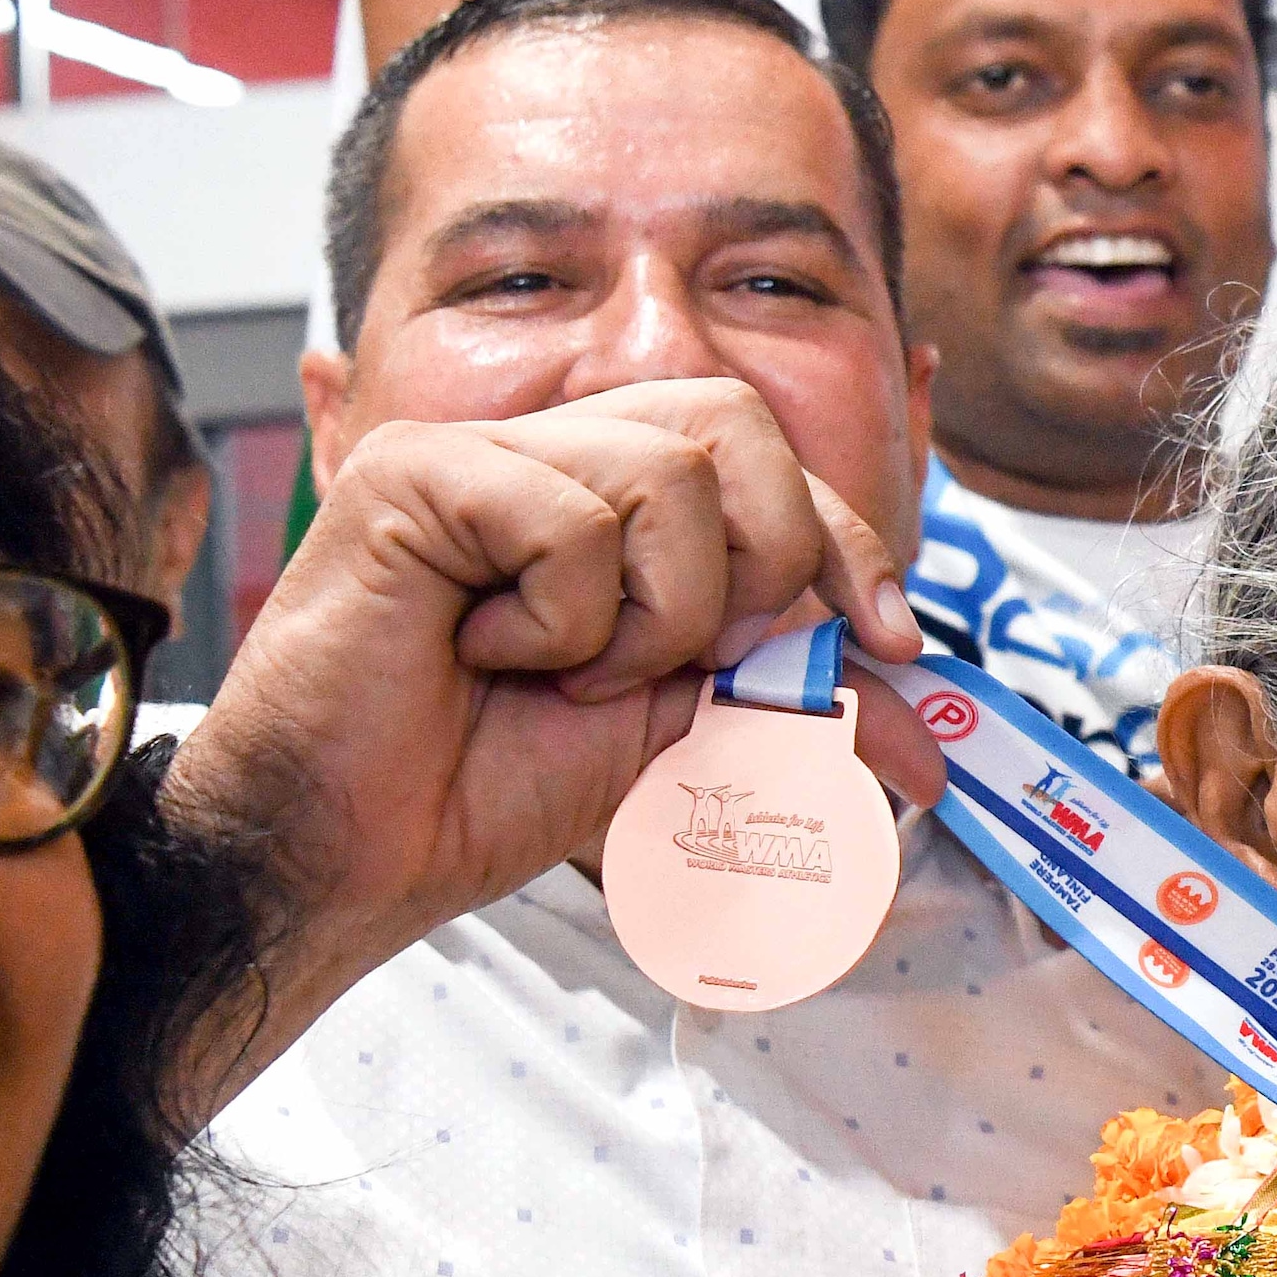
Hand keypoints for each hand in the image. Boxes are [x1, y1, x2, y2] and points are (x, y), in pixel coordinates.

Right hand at [161, 379, 919, 1112]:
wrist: (354, 853)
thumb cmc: (483, 788)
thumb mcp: (679, 731)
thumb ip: (785, 696)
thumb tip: (922, 733)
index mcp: (609, 496)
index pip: (765, 457)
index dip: (846, 540)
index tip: (891, 641)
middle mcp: (547, 450)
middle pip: (732, 423)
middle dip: (757, 560)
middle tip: (691, 662)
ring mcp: (477, 451)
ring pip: (664, 474)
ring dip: (649, 614)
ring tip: (561, 675)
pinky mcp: (414, 474)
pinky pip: (567, 518)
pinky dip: (559, 619)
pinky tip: (482, 653)